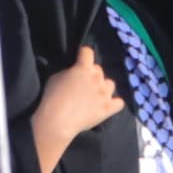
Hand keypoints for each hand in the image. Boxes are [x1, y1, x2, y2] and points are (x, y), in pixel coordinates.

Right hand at [30, 46, 124, 170]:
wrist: (58, 120)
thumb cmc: (53, 96)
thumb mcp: (56, 77)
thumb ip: (70, 72)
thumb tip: (75, 73)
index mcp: (83, 68)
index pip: (88, 52)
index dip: (83, 55)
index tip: (79, 60)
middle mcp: (97, 78)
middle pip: (99, 69)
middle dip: (92, 73)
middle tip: (83, 83)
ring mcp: (104, 94)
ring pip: (110, 84)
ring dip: (103, 87)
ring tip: (95, 94)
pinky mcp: (108, 109)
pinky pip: (119, 102)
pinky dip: (114, 103)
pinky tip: (107, 105)